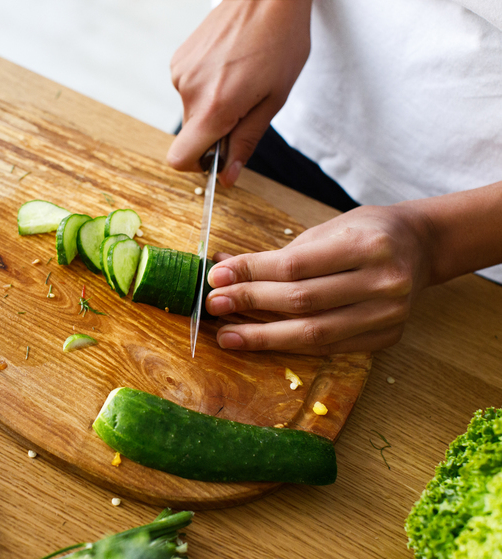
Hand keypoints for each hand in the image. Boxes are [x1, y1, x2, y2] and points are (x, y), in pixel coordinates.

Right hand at [167, 0, 311, 186]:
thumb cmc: (280, 42)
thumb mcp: (274, 100)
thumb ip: (246, 141)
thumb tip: (227, 177)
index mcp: (214, 106)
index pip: (180, 158)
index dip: (199, 165)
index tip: (219, 156)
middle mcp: (189, 91)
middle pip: (191, 135)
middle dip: (215, 131)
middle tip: (245, 106)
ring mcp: (180, 73)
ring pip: (192, 112)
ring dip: (213, 106)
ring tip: (239, 79)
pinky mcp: (178, 60)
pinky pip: (189, 90)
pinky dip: (207, 87)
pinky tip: (228, 67)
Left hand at [205, 205, 435, 354]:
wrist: (421, 247)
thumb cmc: (366, 232)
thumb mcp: (326, 230)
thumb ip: (279, 254)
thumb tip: (224, 269)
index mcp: (367, 245)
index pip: (295, 266)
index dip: (251, 273)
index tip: (217, 278)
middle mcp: (383, 282)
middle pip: (301, 301)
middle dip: (250, 303)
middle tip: (214, 305)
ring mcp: (388, 314)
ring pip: (313, 333)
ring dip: (263, 336)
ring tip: (228, 336)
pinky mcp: (386, 337)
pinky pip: (330, 348)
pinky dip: (291, 346)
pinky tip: (263, 342)